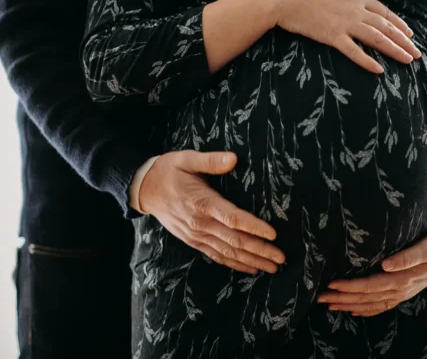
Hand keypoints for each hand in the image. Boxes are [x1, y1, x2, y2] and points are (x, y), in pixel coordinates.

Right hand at [138, 150, 285, 274]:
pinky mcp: (193, 240)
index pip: (232, 218)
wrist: (145, 189)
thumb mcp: (187, 158)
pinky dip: (234, 264)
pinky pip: (216, 255)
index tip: (273, 234)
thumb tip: (233, 158)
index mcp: (201, 202)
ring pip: (228, 252)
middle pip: (235, 240)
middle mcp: (200, 223)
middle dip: (260, 250)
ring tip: (272, 267)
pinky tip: (250, 268)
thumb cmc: (168, 171)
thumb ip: (210, 160)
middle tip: (281, 257)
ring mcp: (196, 235)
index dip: (254, 227)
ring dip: (251, 260)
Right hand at [273, 0, 421, 72]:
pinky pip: (354, 51)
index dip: (399, 23)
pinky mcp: (332, 35)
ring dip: (394, 50)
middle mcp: (356, 8)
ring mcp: (345, 22)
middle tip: (417, 53)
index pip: (384, 11)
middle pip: (386, 26)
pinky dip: (368, 61)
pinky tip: (379, 70)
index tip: (409, 33)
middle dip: (404, 40)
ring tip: (408, 61)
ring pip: (377, 38)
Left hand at [316, 232, 426, 316]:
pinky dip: (366, 310)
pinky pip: (381, 306)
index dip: (349, 286)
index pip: (369, 285)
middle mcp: (400, 289)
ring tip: (329, 305)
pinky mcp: (403, 292)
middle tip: (319, 297)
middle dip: (341, 298)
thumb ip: (408, 256)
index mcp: (402, 278)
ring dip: (349, 305)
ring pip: (370, 304)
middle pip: (365, 297)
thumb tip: (386, 264)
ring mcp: (401, 293)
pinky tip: (353, 311)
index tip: (330, 284)